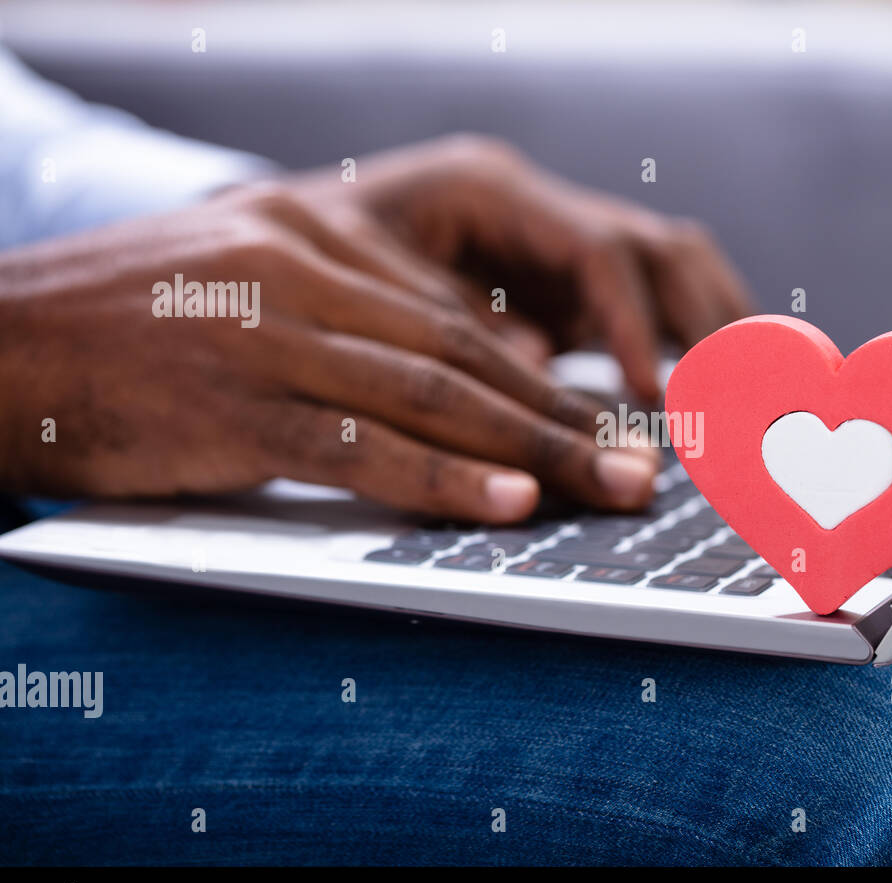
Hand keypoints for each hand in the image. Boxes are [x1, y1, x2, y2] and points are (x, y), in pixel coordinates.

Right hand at [0, 184, 658, 521]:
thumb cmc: (113, 331)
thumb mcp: (235, 291)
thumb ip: (335, 319)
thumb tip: (443, 382)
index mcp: (309, 234)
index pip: (455, 318)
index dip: (544, 379)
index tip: (610, 424)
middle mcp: (299, 270)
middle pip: (464, 355)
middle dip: (566, 418)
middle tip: (642, 468)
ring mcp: (264, 334)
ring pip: (430, 394)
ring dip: (534, 449)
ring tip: (610, 490)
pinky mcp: (228, 403)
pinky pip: (355, 446)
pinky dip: (439, 477)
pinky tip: (506, 504)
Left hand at [291, 134, 755, 398]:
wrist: (267, 242)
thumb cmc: (301, 253)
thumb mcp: (358, 276)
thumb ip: (450, 319)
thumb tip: (537, 366)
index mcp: (489, 187)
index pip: (596, 252)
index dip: (633, 326)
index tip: (655, 395)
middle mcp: (538, 207)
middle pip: (661, 251)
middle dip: (710, 324)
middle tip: (741, 397)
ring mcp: (559, 243)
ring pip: (673, 270)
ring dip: (716, 332)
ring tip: (746, 400)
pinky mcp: (566, 285)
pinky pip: (653, 306)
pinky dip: (685, 346)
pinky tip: (705, 394)